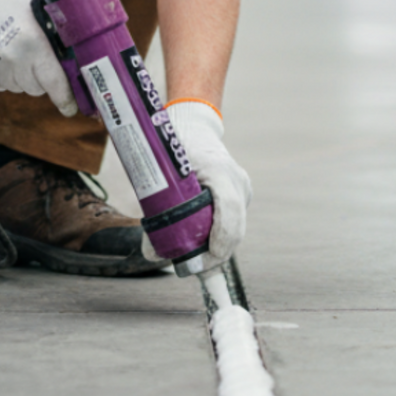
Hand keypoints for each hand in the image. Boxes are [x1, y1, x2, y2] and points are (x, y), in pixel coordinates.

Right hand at [0, 0, 77, 116]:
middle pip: (36, 88)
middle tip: (29, 54)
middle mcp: (14, 60)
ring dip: (16, 74)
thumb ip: (53, 32)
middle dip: (38, 77)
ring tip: (6, 47)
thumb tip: (72, 53)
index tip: (70, 108)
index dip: (65, 98)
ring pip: (16, 87)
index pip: (55, 83)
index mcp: (34, 43)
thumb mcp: (33, 9)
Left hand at [142, 100, 250, 270]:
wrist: (194, 127)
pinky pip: (234, 222)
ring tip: (197, 263)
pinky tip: (205, 249)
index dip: (221, 235)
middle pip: (235, 226)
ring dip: (218, 248)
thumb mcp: (161, 172)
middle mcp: (235, 178)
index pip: (228, 207)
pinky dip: (220, 237)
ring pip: (236, 228)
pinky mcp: (240, 194)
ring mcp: (241, 187)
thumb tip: (153, 252)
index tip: (208, 255)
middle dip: (216, 253)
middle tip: (194, 269)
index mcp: (217, 168)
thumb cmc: (174, 147)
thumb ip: (157, 210)